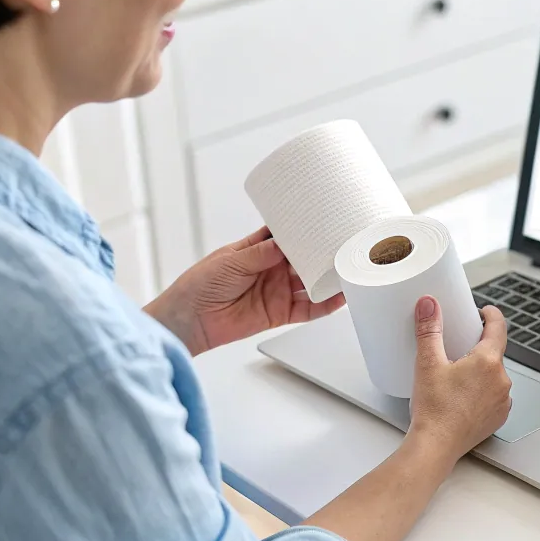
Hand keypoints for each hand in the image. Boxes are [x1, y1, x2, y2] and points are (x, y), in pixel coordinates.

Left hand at [144, 226, 345, 355]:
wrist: (190, 320)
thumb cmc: (200, 284)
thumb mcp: (230, 261)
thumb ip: (260, 253)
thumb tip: (285, 243)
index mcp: (258, 249)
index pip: (287, 235)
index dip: (303, 229)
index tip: (323, 220)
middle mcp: (272, 268)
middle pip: (304, 258)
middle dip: (322, 252)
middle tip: (343, 244)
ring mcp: (278, 291)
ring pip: (311, 282)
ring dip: (328, 278)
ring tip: (348, 268)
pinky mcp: (280, 313)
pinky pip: (308, 309)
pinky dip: (325, 305)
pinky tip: (340, 298)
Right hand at [408, 296, 511, 461]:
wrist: (435, 447)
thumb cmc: (433, 409)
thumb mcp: (427, 363)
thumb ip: (429, 330)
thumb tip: (429, 305)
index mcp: (488, 362)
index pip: (498, 327)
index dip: (491, 315)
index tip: (485, 311)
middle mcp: (501, 381)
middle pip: (494, 353)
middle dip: (478, 347)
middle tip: (458, 347)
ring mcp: (502, 401)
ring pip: (494, 376)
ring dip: (481, 371)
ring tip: (458, 376)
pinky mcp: (497, 418)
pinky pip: (494, 396)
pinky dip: (482, 392)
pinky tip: (464, 396)